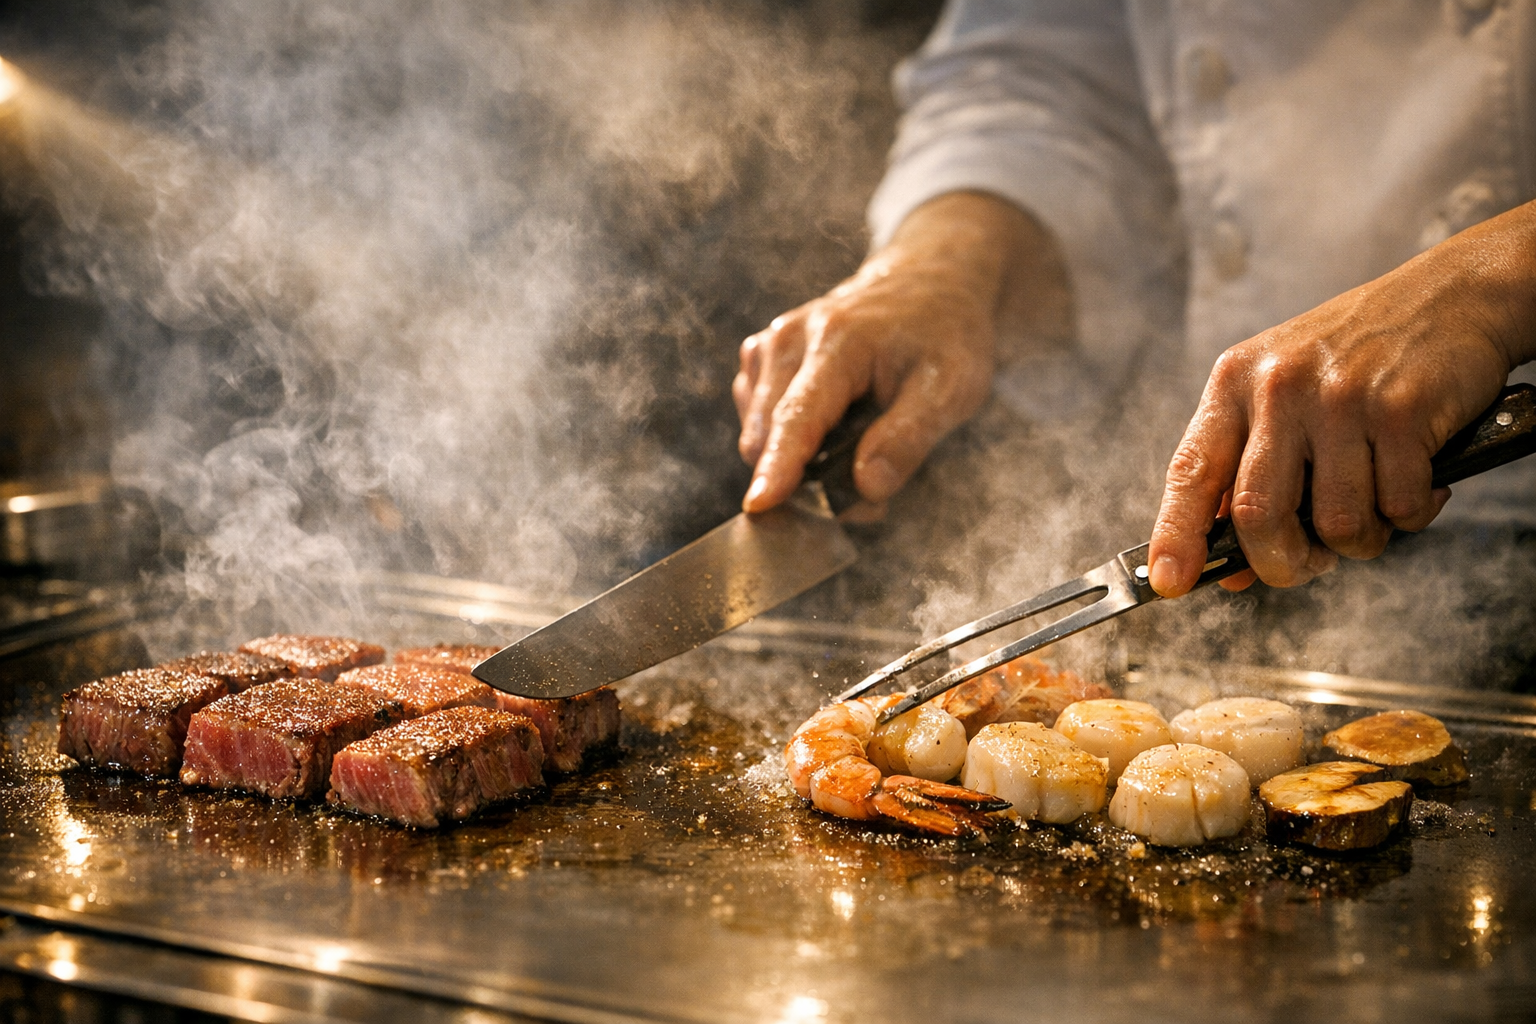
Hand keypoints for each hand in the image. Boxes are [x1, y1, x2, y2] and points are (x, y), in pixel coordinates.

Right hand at [735, 192, 1052, 515]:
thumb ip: (908, 438)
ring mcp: (770, 345)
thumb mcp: (952, 387)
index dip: (778, 466)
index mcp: (838, 342)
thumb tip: (865, 487)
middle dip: (806, 478)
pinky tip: (831, 428)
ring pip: (758, 433)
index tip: (758, 505)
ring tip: (857, 450)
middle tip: (870, 490)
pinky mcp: (762, 355)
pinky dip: (788, 440)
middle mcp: (790, 339)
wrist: (928, 281)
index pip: (798, 416)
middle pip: (769, 434)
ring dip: (797, 461)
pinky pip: (757, 419)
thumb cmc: (945, 333)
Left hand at [1148, 200, 1535, 596]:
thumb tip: (1231, 571)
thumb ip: (1249, 473)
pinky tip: (1418, 478)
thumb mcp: (1281, 394)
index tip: (1169, 583)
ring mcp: (1340, 398)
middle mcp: (1278, 387)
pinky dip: (1410, 514)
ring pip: (1337, 525)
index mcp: (1234, 385)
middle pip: (1258, 516)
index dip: (1176, 535)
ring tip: (1374, 504)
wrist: (1451, 295)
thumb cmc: (1356, 358)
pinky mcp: (1401, 411)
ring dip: (1360, 540)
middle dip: (1283, 564)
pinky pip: (1397, 508)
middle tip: (1307, 565)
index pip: (1190, 471)